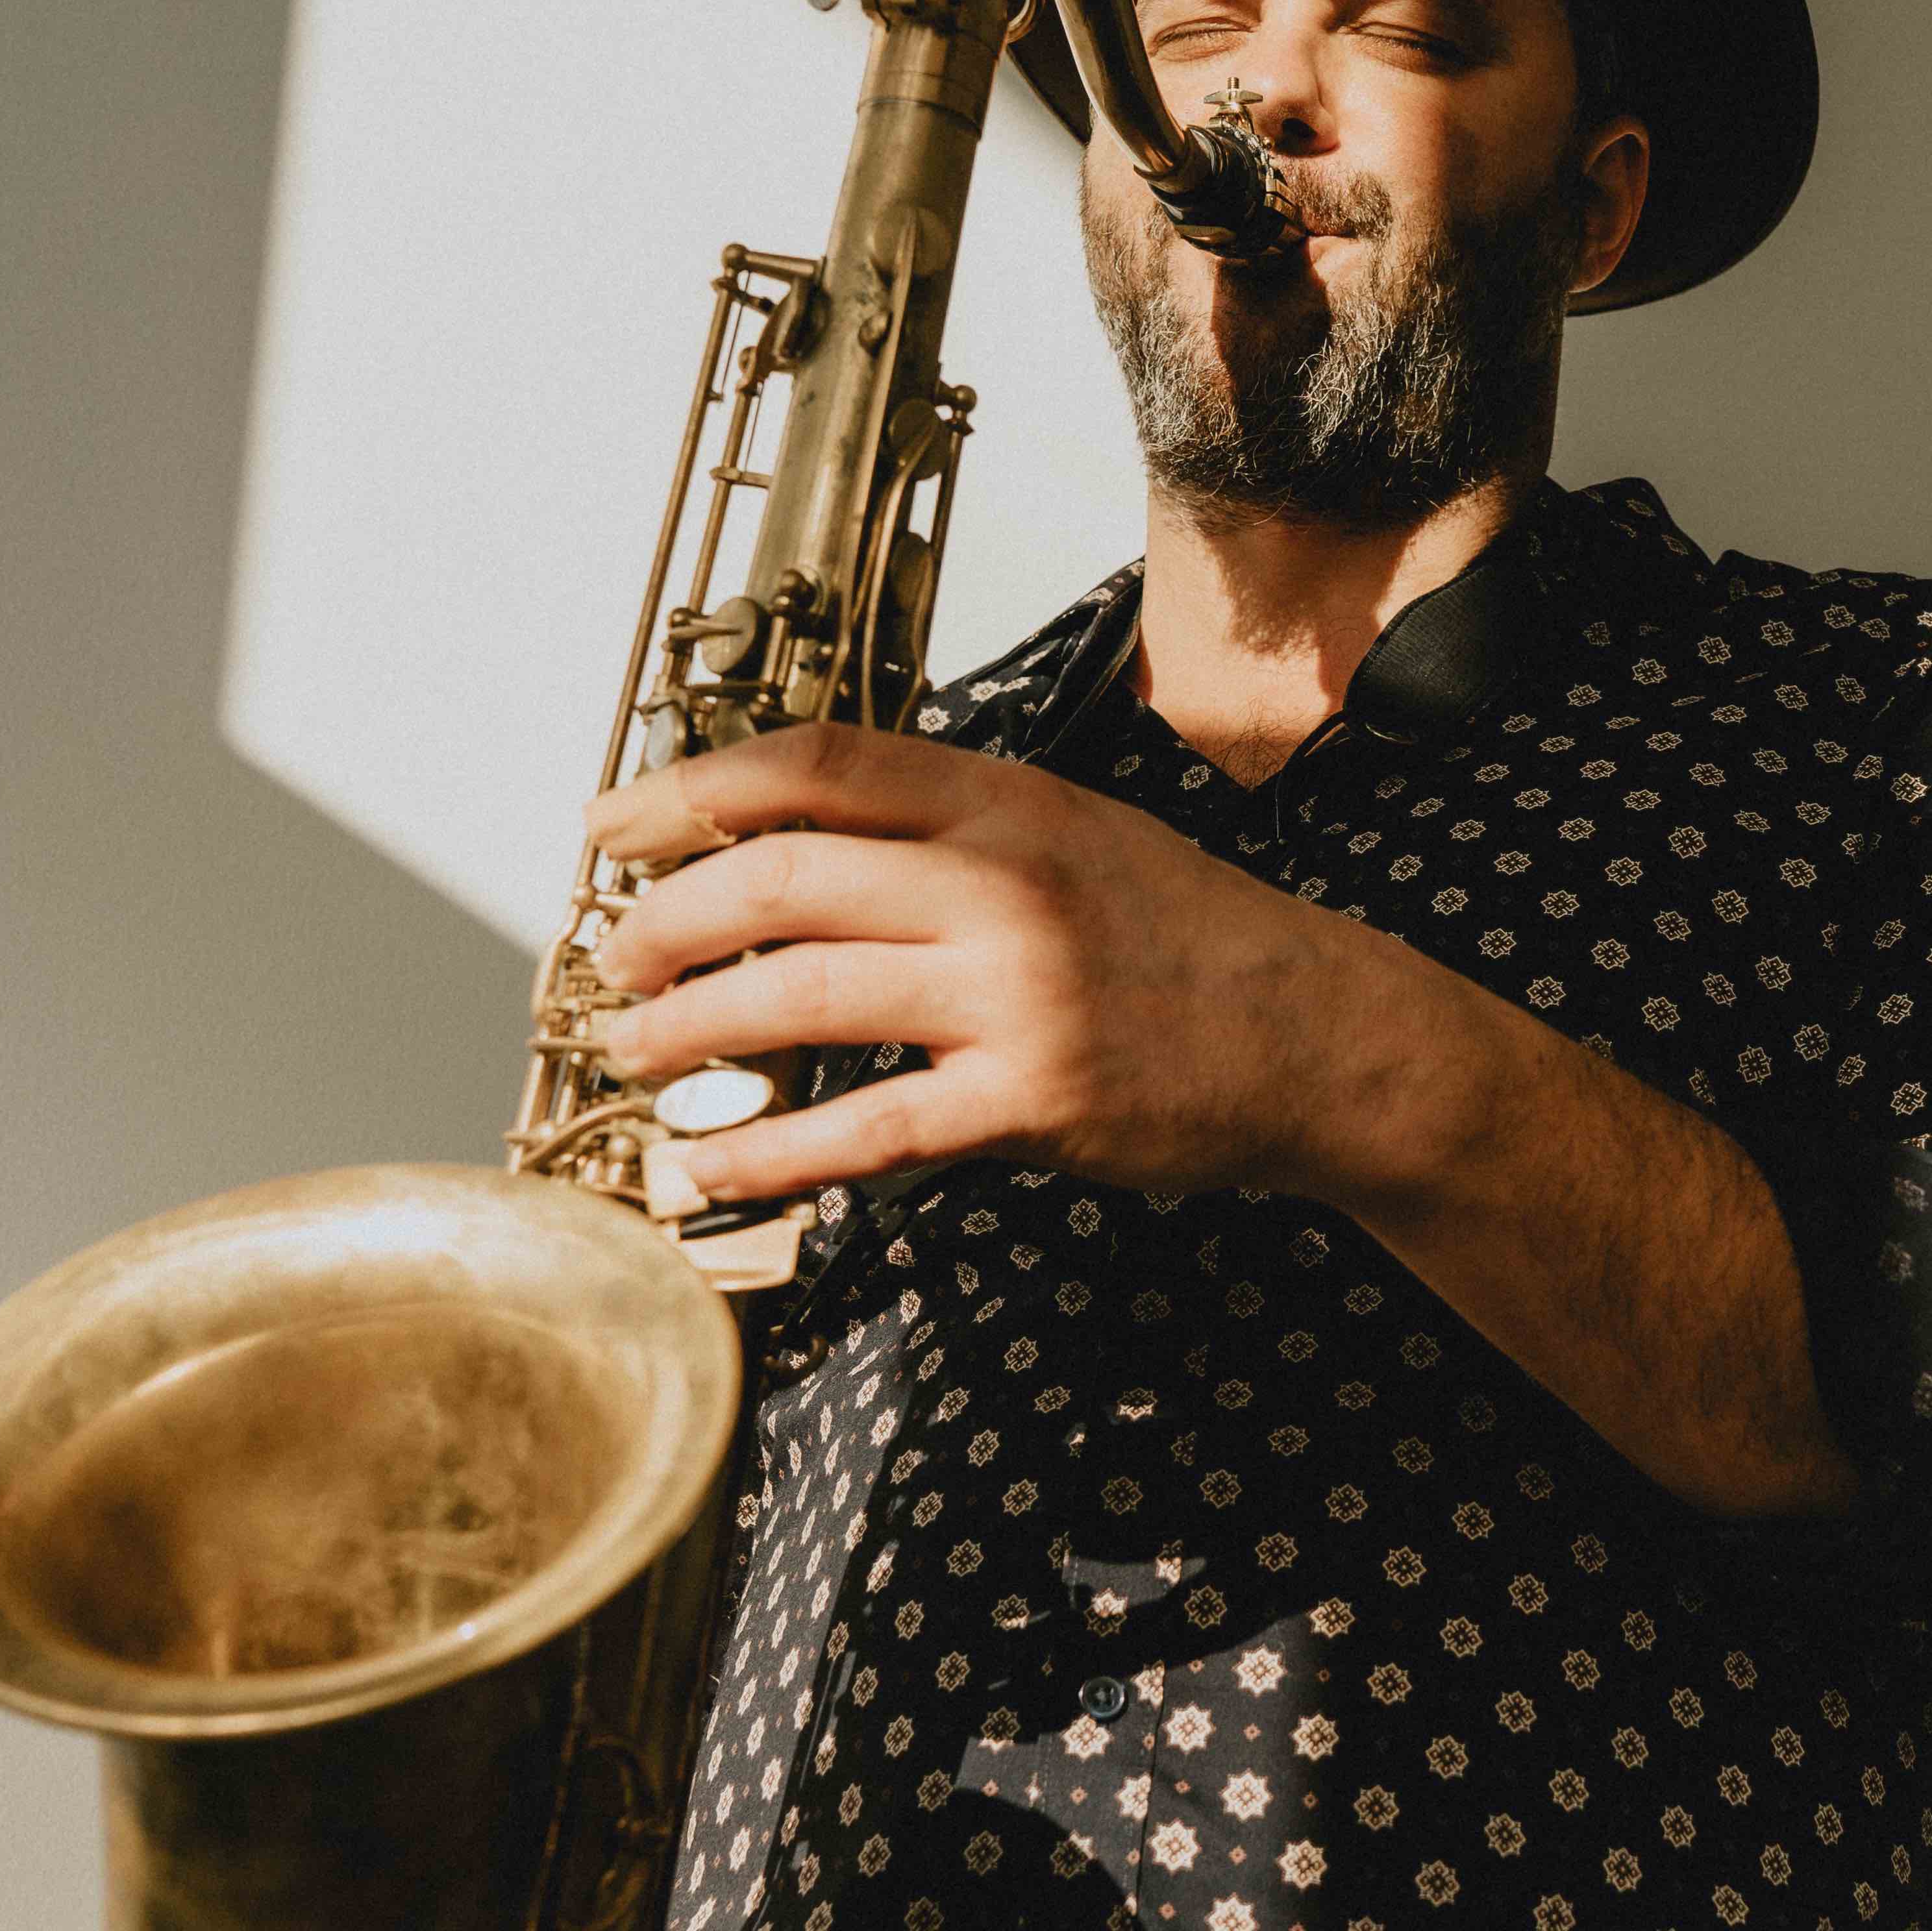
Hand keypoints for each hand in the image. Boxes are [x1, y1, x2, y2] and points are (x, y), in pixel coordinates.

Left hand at [582, 721, 1449, 1208]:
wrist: (1319, 1036)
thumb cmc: (1186, 940)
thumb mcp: (1074, 834)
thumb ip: (950, 829)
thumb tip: (790, 840)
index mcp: (1007, 802)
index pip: (815, 766)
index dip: (691, 792)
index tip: (612, 826)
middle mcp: (1004, 883)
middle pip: (779, 878)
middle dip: (663, 924)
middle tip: (614, 965)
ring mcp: (1017, 994)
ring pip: (800, 999)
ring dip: (689, 1032)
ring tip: (638, 1054)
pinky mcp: (1031, 1101)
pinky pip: (864, 1130)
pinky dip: (765, 1152)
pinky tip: (707, 1164)